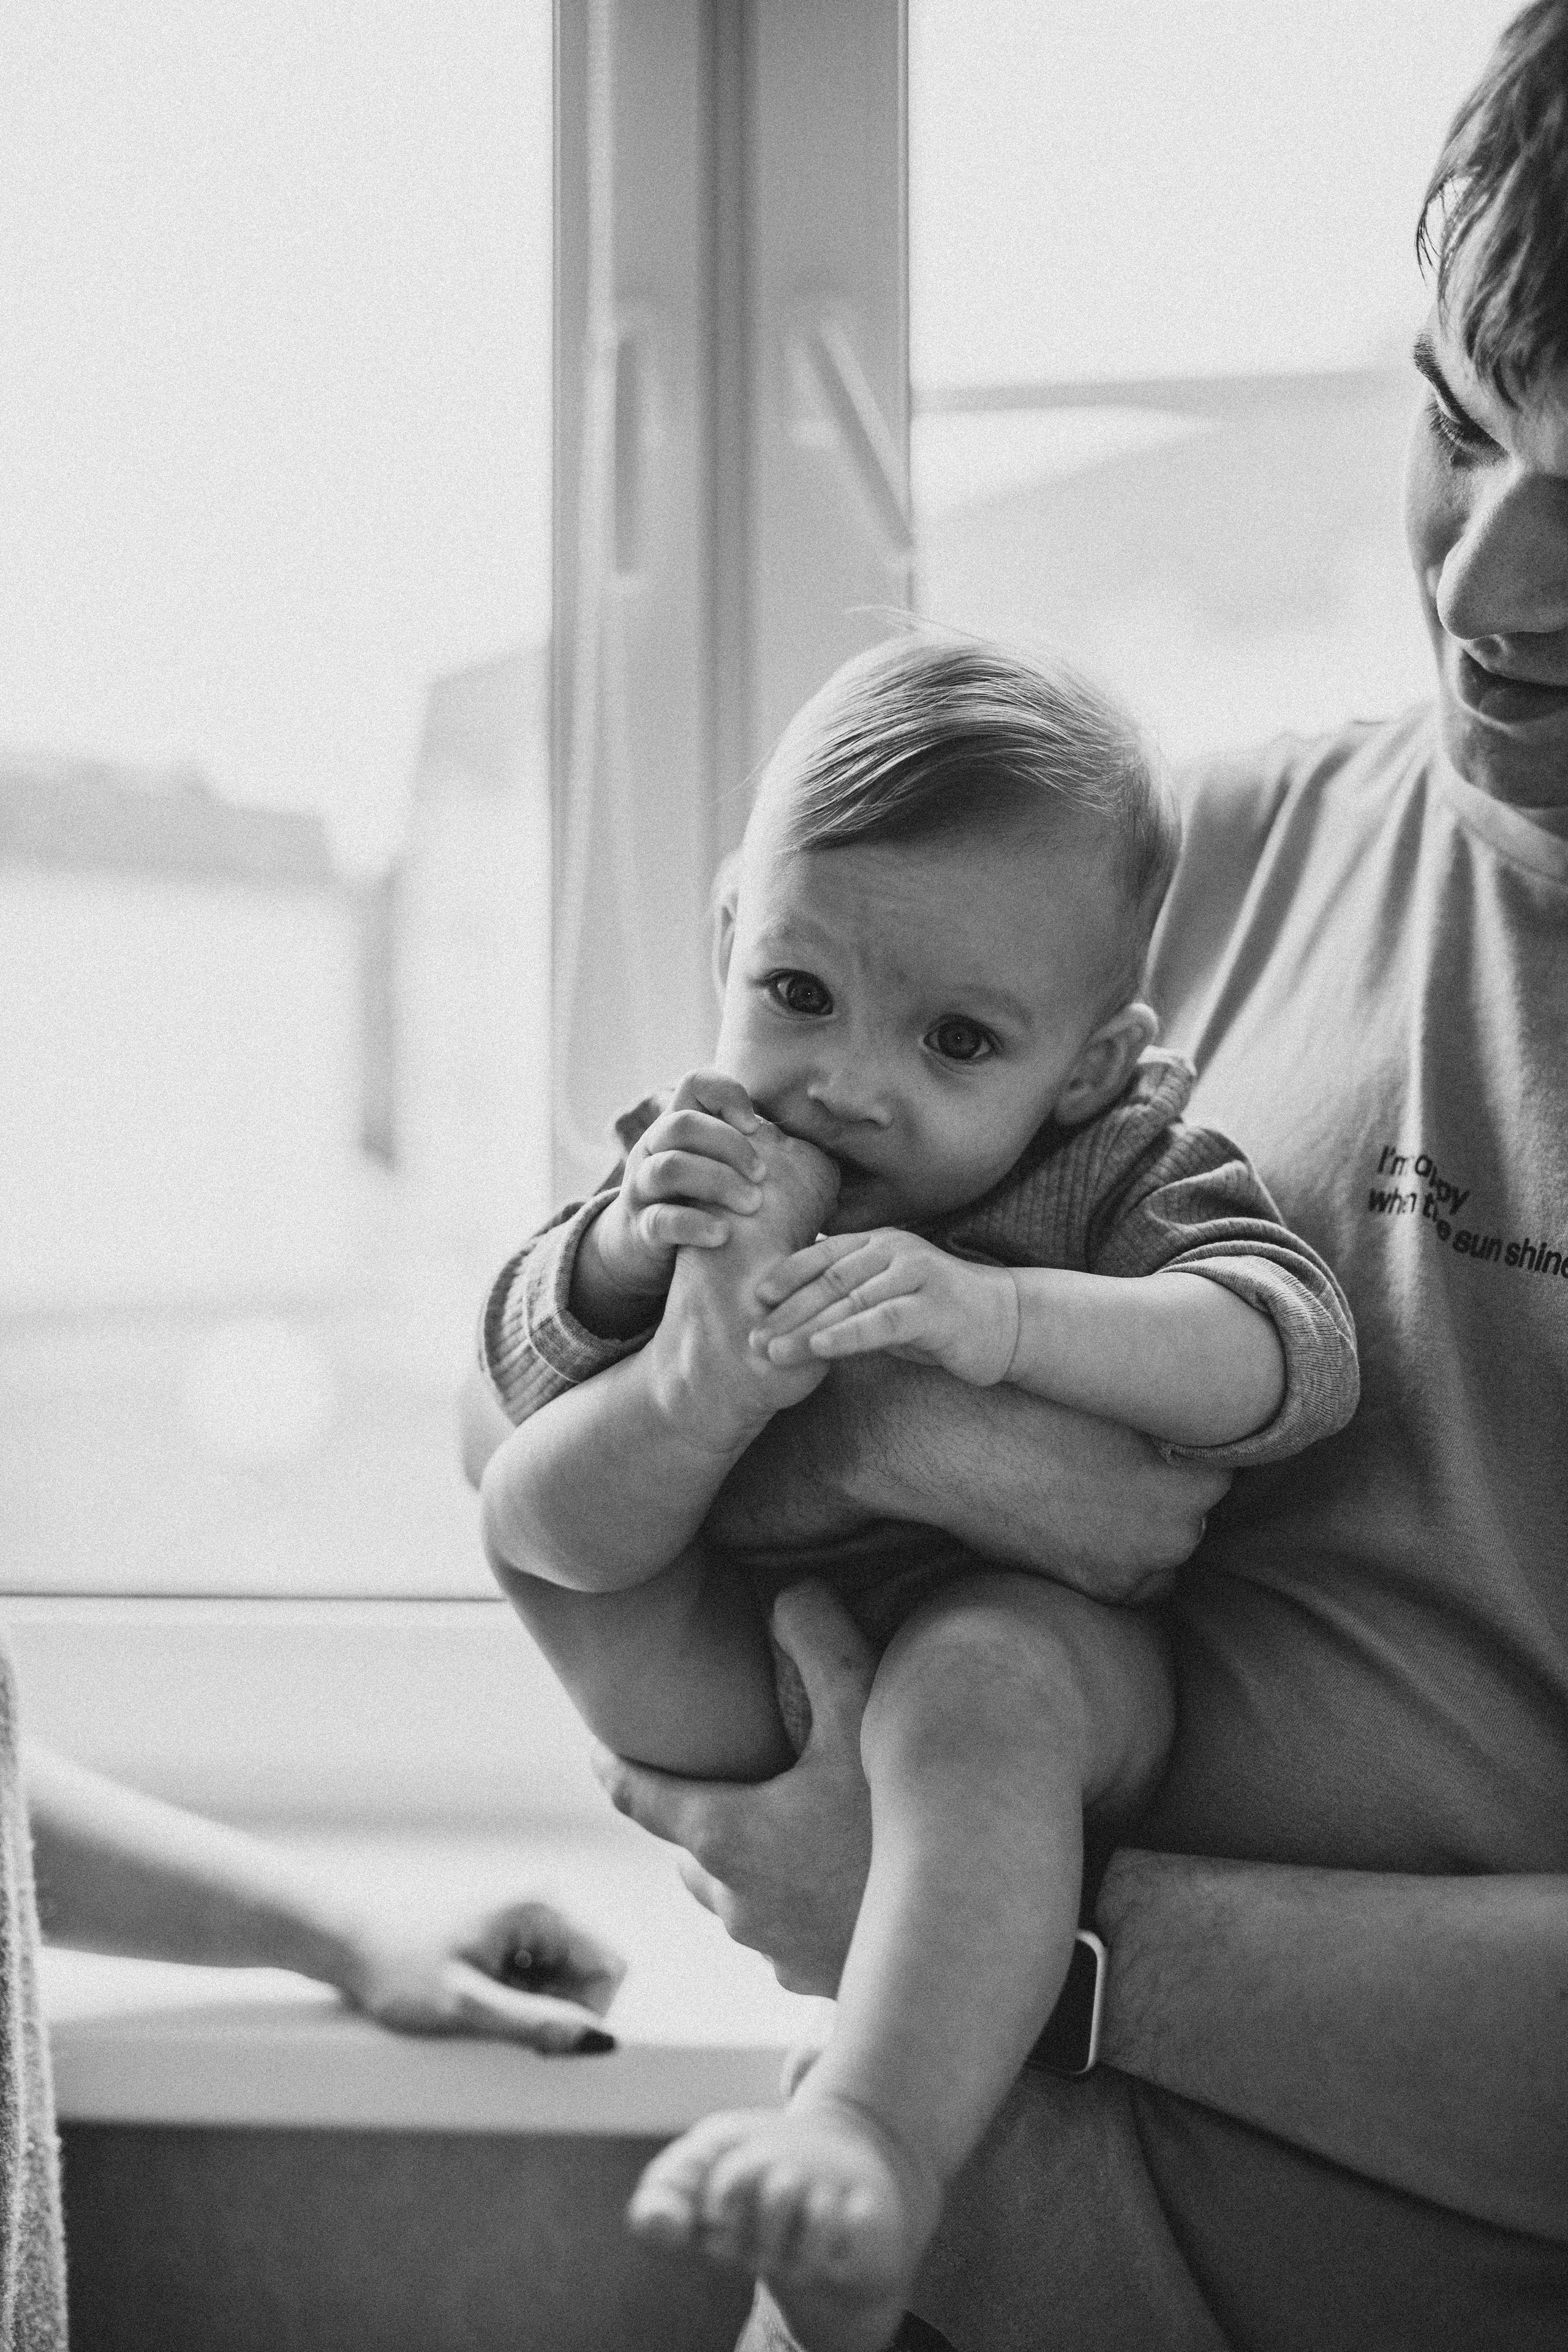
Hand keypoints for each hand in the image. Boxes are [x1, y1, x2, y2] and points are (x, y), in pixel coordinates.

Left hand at [334, 1894, 625, 2053]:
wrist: (346, 1947)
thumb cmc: (400, 1971)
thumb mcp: (466, 2007)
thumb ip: (536, 2024)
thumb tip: (602, 2043)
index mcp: (541, 1910)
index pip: (609, 1969)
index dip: (587, 2014)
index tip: (540, 2041)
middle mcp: (540, 1909)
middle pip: (587, 1977)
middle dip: (555, 2013)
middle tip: (499, 2029)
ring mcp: (522, 1924)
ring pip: (562, 1983)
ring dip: (532, 2012)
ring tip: (479, 2015)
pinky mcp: (505, 1941)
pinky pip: (535, 1981)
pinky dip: (514, 2005)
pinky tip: (473, 2006)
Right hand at [592, 1071, 768, 1303]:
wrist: (646, 1252)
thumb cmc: (701, 1202)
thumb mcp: (718, 1166)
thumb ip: (754, 1151)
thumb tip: (822, 1152)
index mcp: (678, 1126)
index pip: (695, 1084)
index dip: (727, 1094)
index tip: (756, 1126)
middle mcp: (654, 1149)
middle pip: (682, 1123)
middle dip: (730, 1145)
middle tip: (764, 1175)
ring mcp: (643, 1188)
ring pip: (670, 1167)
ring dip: (718, 1182)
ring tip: (752, 1204)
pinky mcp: (641, 1228)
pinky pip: (662, 1219)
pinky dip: (695, 1225)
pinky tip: (723, 1235)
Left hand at [592, 1582, 875, 1993]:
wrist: (964, 1930)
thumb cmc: (905, 1820)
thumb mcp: (866, 1710)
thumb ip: (821, 1639)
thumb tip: (792, 1593)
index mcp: (725, 1836)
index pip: (640, 1796)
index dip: (613, 1765)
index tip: (596, 1747)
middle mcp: (734, 1900)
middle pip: (691, 1848)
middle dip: (699, 1814)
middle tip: (727, 1776)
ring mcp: (772, 1949)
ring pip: (734, 1895)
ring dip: (748, 1863)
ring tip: (790, 1825)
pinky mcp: (810, 1980)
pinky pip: (780, 1934)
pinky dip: (793, 1904)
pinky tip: (840, 1878)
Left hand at [752, 1229, 1019, 1385]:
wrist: (1004, 1323)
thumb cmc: (935, 1314)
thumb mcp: (885, 1299)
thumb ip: (847, 1297)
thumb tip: (789, 1311)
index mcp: (878, 1241)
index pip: (821, 1253)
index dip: (784, 1274)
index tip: (753, 1299)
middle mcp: (894, 1249)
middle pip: (828, 1280)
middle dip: (785, 1311)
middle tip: (750, 1338)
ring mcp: (916, 1274)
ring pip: (848, 1300)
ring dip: (804, 1328)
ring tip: (771, 1351)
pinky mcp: (933, 1307)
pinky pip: (881, 1321)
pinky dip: (846, 1334)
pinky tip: (818, 1347)